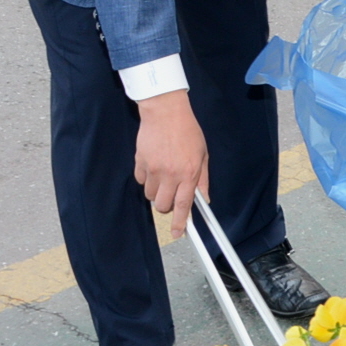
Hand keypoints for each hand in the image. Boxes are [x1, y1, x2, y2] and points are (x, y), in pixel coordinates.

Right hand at [134, 92, 208, 241]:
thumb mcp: (203, 154)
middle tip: (172, 194)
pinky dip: (147, 179)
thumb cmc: (188, 131)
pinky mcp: (140, 163)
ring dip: (157, 192)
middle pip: (163, 205)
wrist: (166, 112)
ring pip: (150, 196)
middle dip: (167, 206)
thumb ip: (203, 179)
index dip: (180, 222)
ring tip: (164, 175)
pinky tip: (154, 165)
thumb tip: (205, 199)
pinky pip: (141, 181)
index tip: (179, 233)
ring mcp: (153, 169)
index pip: (184, 205)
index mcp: (189, 172)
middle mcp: (170, 174)